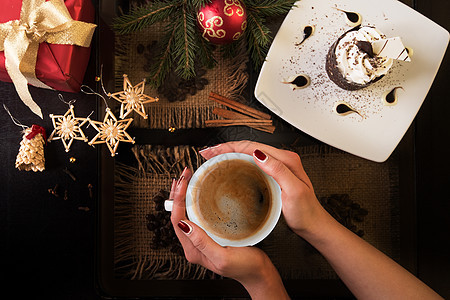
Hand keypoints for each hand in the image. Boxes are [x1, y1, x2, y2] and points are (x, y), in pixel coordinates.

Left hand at [170, 167, 288, 298]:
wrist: (259, 274)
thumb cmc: (245, 267)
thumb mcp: (223, 257)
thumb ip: (203, 243)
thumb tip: (185, 225)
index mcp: (193, 250)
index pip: (177, 220)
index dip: (177, 199)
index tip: (183, 182)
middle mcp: (193, 245)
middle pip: (178, 215)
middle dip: (177, 194)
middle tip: (184, 175)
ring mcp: (200, 240)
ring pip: (185, 214)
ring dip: (183, 196)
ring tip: (186, 180)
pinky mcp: (209, 236)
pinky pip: (196, 216)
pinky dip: (193, 201)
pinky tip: (197, 193)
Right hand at [199, 141, 327, 235]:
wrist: (313, 224)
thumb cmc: (306, 212)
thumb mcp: (294, 191)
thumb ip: (278, 170)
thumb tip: (258, 154)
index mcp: (285, 159)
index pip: (251, 146)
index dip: (229, 147)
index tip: (213, 151)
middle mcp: (281, 160)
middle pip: (248, 147)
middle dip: (226, 148)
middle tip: (207, 153)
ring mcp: (277, 167)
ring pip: (248, 154)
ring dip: (230, 154)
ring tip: (214, 158)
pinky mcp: (273, 175)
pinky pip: (252, 164)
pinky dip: (237, 163)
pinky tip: (229, 168)